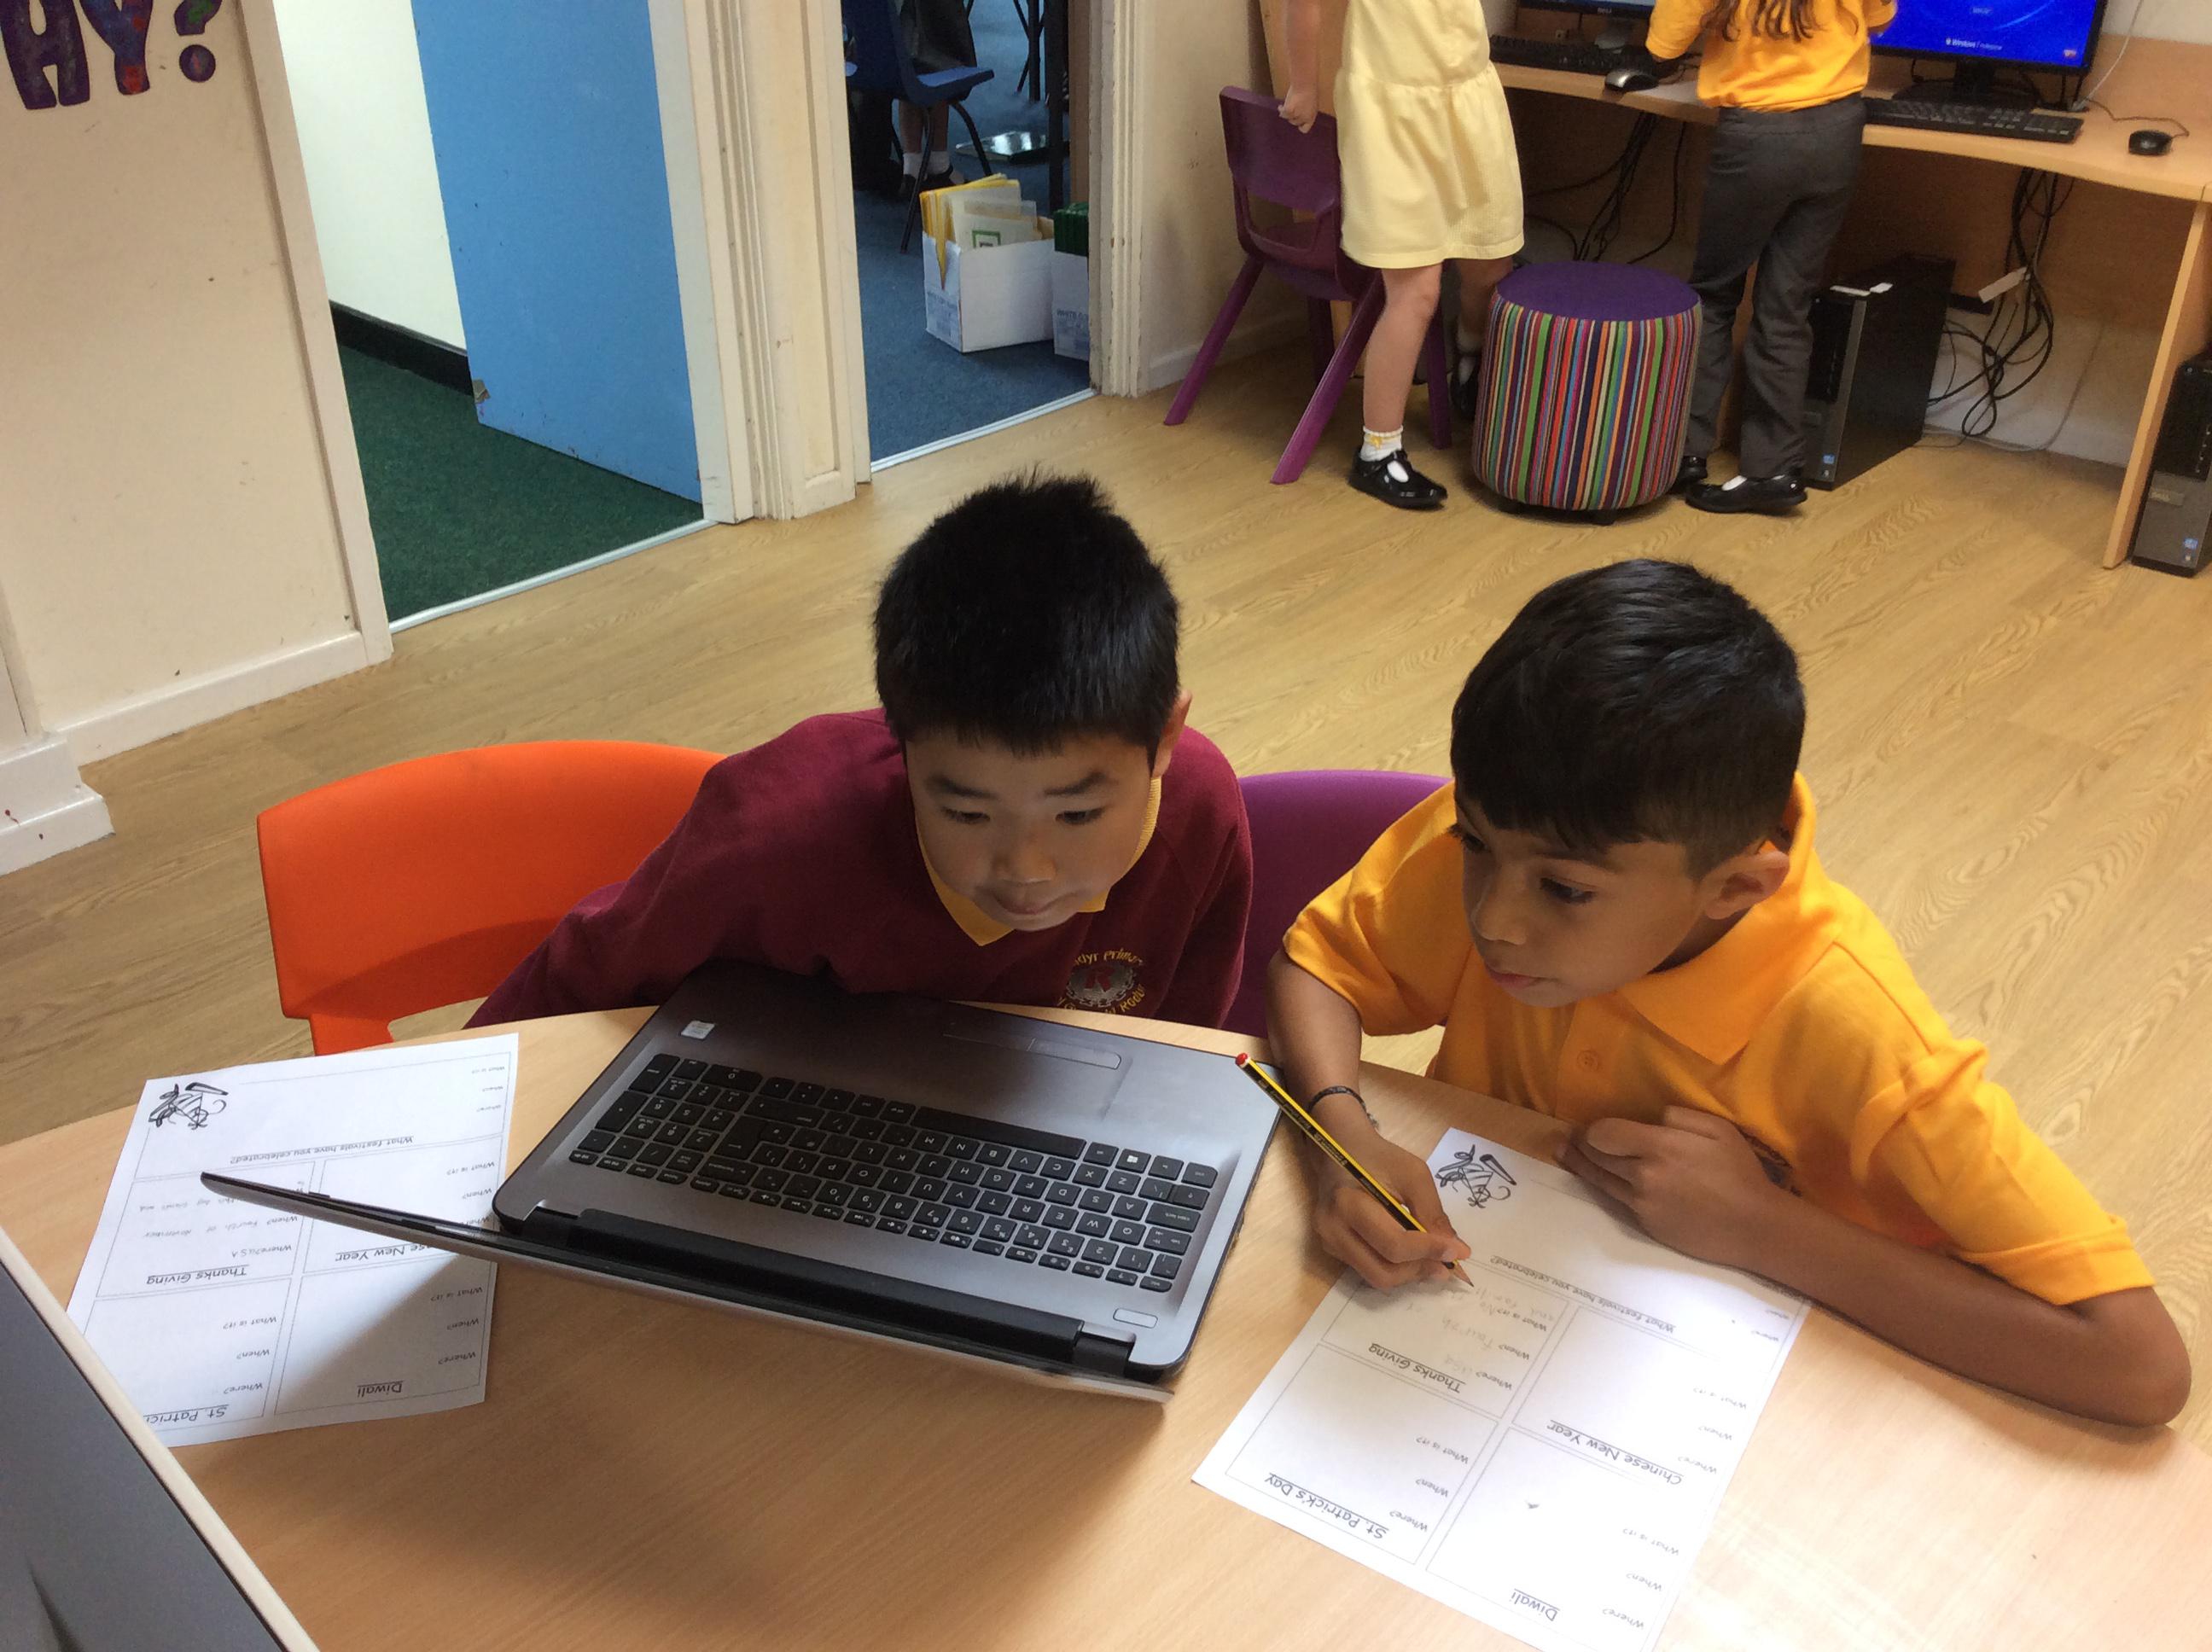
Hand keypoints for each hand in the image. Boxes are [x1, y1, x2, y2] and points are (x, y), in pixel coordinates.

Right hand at [1279, 84, 1318, 132]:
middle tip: (1291, 111)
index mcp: (1311, 116)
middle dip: (1292, 117)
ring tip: (1284, 108)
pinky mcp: (1289, 110)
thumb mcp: (1312, 104)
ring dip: (1286, 113)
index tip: (1297, 124)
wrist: (1305, 84)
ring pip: (1288, 118)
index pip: (1305, 129)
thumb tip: (1301, 116)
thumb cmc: (1310, 90)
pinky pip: (1283, 113)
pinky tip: (1280, 106)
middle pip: (1294, 122)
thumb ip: (1307, 111)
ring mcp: (1296, 114)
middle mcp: (1304, 117)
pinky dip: (1281, 109)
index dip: (1300, 126)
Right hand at [1310, 1125, 1469, 1288]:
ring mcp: (1329, 1243)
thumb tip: (1457, 1252)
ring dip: (1410, 1274)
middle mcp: (1332, 1231)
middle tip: (1446, 1264)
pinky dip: (1396, 1268)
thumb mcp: (1413, 1175)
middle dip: (1419, 1270)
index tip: (1458, 1252)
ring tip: (1433, 1261)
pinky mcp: (1333, 1250)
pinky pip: (1369, 1270)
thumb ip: (1433, 1214)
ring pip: (1376, 1278)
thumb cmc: (1380, 1158)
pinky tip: (1411, 1256)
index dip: (1429, 1251)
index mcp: (1348, 1204)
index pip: (1393, 1244)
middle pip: (1383, 1272)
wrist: (1342, 1150)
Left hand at [1559, 1106, 1790, 1269]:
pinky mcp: (1646, 1224)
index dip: (1594, 1128)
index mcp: (1661, 1146)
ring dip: (1579, 1164)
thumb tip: (1652, 1117)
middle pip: (1597, 1155)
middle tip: (1569, 1135)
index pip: (1605, 1133)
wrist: (1754, 1226)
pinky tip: (1594, 1178)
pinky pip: (1615, 1200)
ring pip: (1599, 1180)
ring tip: (1564, 1151)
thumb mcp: (1718, 1130)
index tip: (1592, 1124)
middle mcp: (1643, 1175)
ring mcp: (1642, 1203)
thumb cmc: (1740, 1173)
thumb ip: (1680, 1117)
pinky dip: (1602, 1186)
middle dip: (1581, 1143)